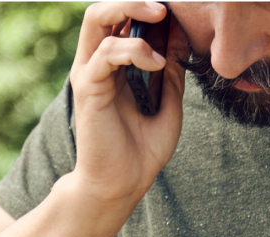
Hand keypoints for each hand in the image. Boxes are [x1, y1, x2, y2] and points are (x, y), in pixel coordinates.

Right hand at [65, 1, 188, 206]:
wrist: (122, 185)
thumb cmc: (140, 152)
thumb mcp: (169, 102)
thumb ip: (173, 68)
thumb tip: (181, 34)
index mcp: (113, 67)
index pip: (121, 20)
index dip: (145, 9)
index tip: (176, 11)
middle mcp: (97, 65)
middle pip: (103, 10)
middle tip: (163, 5)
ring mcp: (90, 75)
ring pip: (98, 18)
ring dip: (132, 10)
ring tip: (161, 18)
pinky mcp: (88, 89)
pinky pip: (107, 52)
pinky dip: (135, 50)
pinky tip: (157, 63)